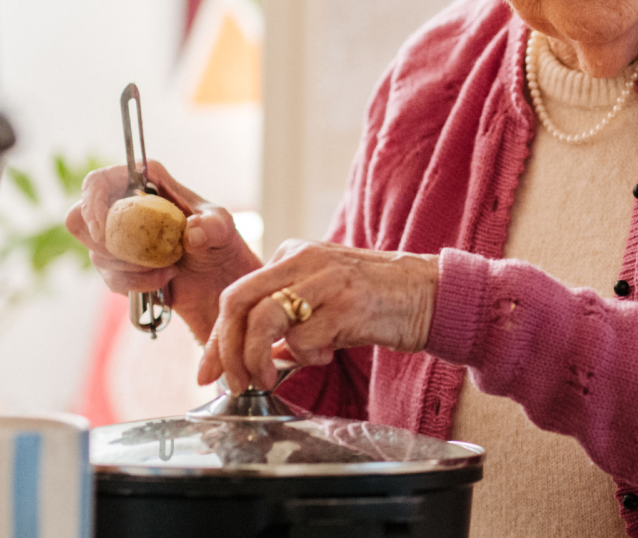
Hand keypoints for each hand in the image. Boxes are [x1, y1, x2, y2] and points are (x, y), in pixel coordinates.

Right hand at [65, 161, 260, 340]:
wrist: (219, 281)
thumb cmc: (220, 242)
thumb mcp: (223, 228)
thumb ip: (213, 226)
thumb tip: (192, 232)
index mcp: (145, 183)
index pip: (99, 181)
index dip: (91, 201)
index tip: (102, 229)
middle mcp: (124, 207)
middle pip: (79, 218)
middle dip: (103, 243)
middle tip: (133, 255)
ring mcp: (118, 238)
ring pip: (96, 253)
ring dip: (130, 268)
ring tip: (168, 270)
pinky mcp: (119, 267)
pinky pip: (110, 278)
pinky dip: (136, 284)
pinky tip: (162, 281)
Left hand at [197, 239, 438, 390]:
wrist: (428, 293)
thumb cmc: (371, 301)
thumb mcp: (320, 294)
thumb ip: (283, 313)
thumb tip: (242, 352)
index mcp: (292, 254)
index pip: (235, 294)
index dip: (216, 338)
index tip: (208, 372)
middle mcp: (305, 259)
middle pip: (238, 302)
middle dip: (226, 350)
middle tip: (233, 383)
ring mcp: (326, 280)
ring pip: (264, 320)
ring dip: (257, 360)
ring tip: (269, 378)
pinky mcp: (348, 304)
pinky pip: (304, 339)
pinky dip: (306, 357)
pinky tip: (327, 355)